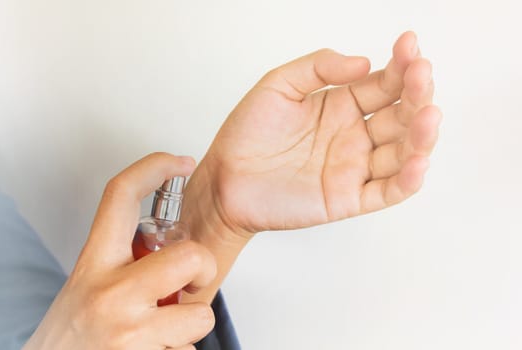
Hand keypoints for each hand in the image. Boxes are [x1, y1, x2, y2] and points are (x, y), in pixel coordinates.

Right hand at [24, 153, 216, 349]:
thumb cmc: (74, 333)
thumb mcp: (90, 284)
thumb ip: (126, 263)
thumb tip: (172, 252)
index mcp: (96, 263)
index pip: (121, 196)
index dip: (154, 167)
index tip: (180, 162)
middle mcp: (111, 293)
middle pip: (190, 256)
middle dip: (205, 268)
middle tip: (191, 281)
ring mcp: (129, 330)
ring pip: (200, 315)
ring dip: (189, 325)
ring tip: (161, 330)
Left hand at [186, 31, 439, 235]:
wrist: (224, 179)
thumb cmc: (246, 134)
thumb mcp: (277, 86)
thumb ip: (318, 68)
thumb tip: (364, 62)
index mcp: (341, 106)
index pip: (384, 84)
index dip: (401, 65)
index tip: (409, 44)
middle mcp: (354, 135)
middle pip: (400, 115)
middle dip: (417, 94)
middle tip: (421, 75)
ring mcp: (353, 167)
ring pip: (402, 152)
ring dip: (421, 135)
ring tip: (428, 115)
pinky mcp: (348, 199)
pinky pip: (386, 191)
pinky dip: (407, 180)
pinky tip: (417, 161)